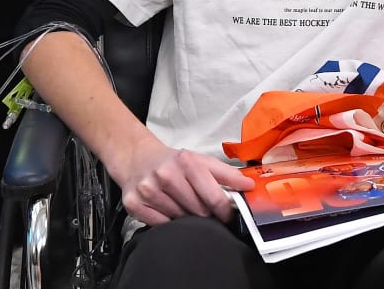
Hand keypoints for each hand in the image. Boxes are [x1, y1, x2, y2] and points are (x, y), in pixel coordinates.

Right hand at [108, 135, 252, 225]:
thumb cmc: (173, 162)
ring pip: (179, 220)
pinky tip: (167, 210)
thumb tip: (249, 186)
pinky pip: (160, 225)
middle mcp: (166, 175)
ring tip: (181, 205)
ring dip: (185, 217)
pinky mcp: (134, 203)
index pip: (214, 197)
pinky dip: (167, 222)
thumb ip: (227, 174)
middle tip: (200, 206)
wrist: (136, 158)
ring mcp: (148, 190)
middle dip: (204, 213)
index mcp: (186, 162)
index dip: (225, 211)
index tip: (226, 215)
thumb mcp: (201, 160)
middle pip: (198, 211)